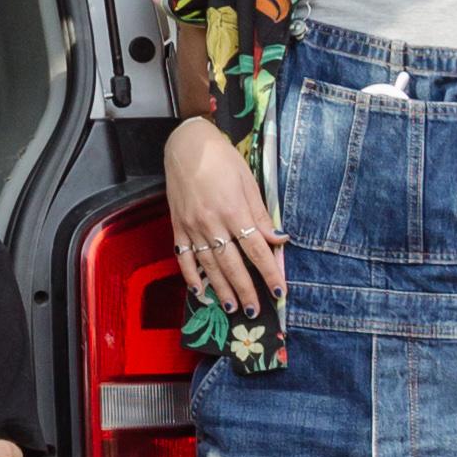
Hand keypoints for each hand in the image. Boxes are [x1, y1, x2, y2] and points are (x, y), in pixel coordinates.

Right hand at [166, 118, 279, 317]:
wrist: (186, 145)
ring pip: (209, 266)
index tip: (278, 291)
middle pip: (233, 264)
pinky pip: (184, 258)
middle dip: (246, 289)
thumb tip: (278, 240)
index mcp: (233, 211)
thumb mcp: (248, 182)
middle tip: (255, 310)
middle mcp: (212, 223)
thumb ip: (260, 215)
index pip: (256, 250)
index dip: (269, 273)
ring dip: (221, 289)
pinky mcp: (178, 227)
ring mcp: (192, 228)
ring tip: (232, 307)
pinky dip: (190, 277)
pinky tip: (200, 292)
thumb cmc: (221, 158)